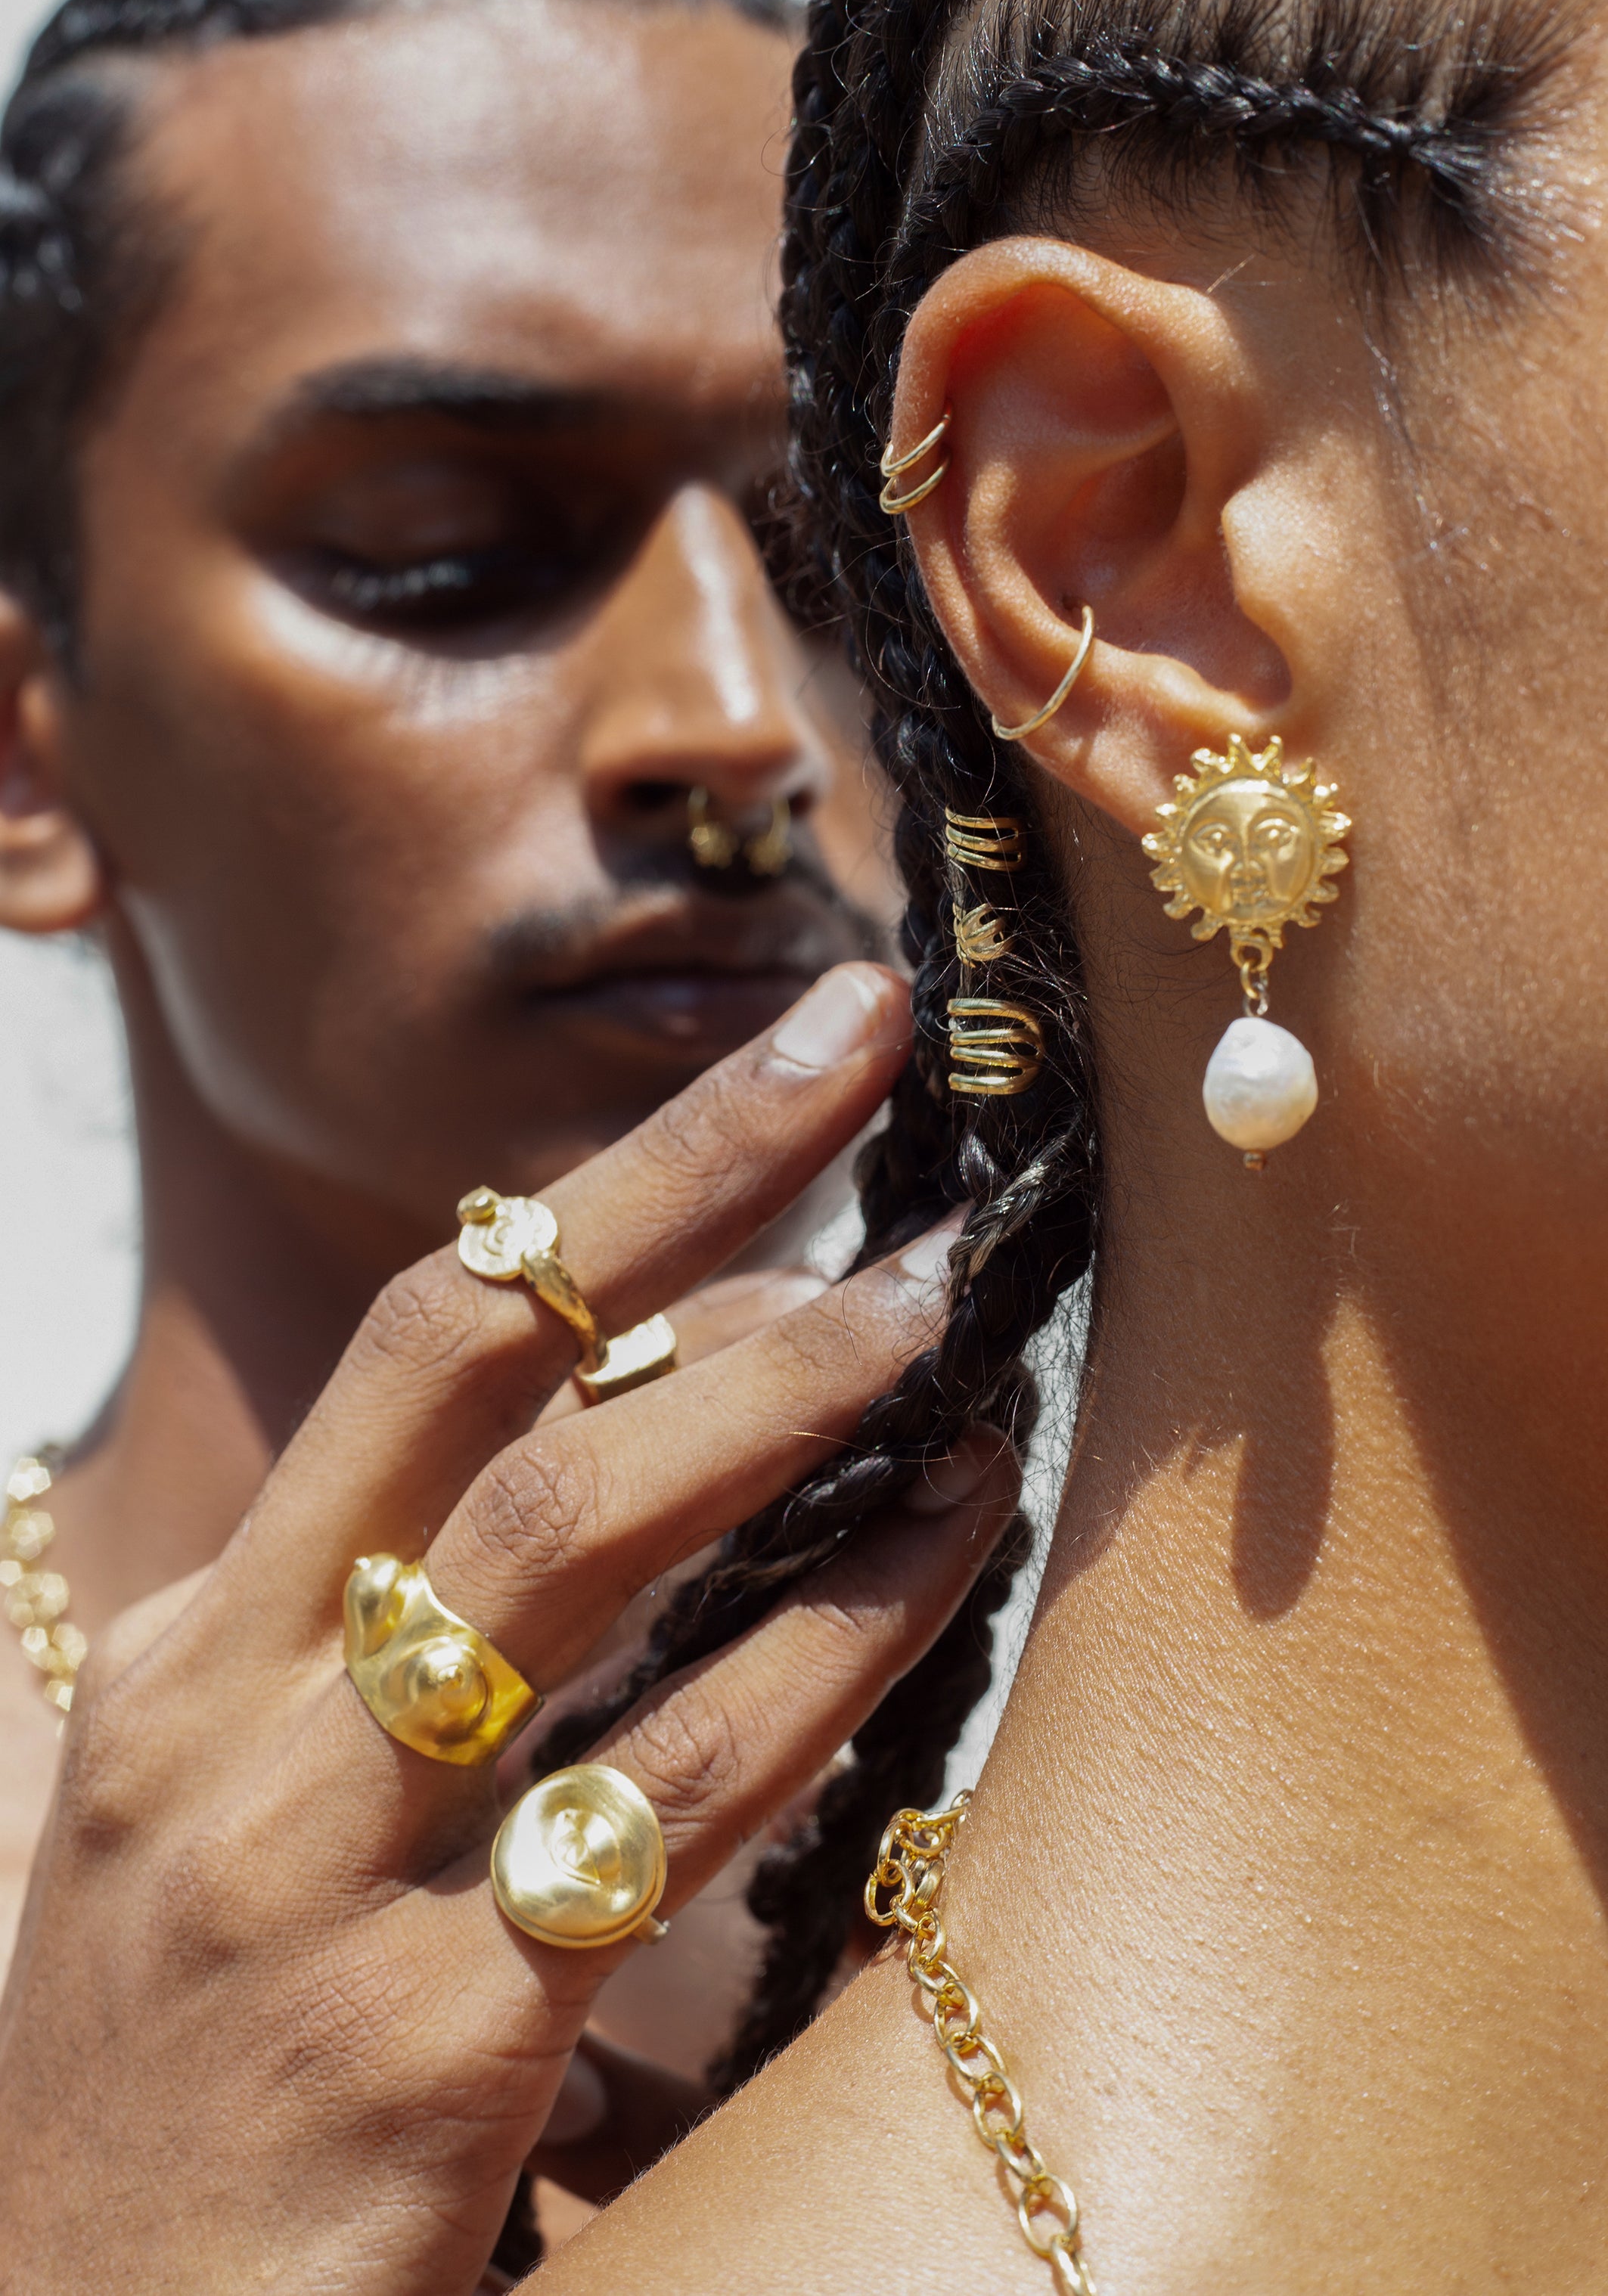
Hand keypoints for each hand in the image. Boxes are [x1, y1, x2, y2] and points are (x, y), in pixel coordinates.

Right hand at [0, 965, 1014, 2295]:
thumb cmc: (172, 2100)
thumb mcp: (220, 1832)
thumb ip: (364, 1654)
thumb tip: (600, 1457)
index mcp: (186, 1654)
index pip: (414, 1353)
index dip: (601, 1192)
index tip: (778, 1078)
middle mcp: (227, 1720)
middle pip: (477, 1369)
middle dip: (682, 1178)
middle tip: (866, 1047)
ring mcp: (304, 1871)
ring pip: (575, 1541)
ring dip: (787, 1391)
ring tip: (951, 1296)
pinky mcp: (415, 2041)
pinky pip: (668, 1788)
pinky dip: (826, 1642)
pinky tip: (941, 1540)